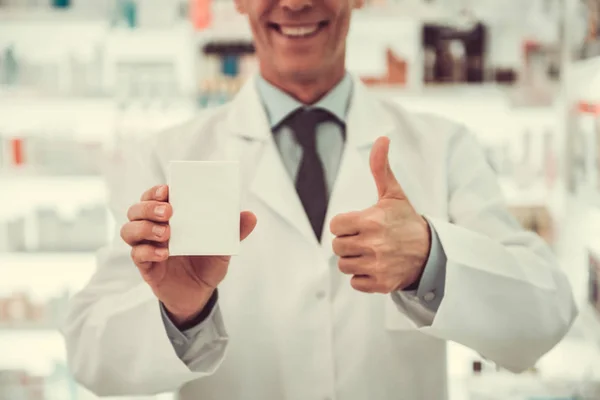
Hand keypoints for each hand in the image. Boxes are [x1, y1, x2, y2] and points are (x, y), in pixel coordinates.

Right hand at [120, 185, 256, 325]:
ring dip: (144, 228)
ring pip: (129, 230)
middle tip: (169, 212)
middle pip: (136, 210)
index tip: (168, 189)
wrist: (200, 295)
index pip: (154, 197)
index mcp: (171, 218)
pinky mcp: (145, 267)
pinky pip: (137, 255)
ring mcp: (147, 247)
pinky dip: (147, 252)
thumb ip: (235, 231)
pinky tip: (164, 254)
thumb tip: (251, 216)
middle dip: (148, 207)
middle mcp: (154, 229)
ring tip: (167, 233)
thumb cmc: (207, 264)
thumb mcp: (223, 247)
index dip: (156, 191)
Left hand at [330, 137, 430, 293]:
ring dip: (353, 260)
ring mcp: (378, 265)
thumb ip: (381, 167)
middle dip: (348, 242)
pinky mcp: (381, 283)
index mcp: (371, 220)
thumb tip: (382, 138)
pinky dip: (362, 277)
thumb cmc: (406, 221)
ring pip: (344, 265)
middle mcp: (373, 244)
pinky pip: (355, 282)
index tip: (359, 224)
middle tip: (365, 239)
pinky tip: (375, 266)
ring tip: (370, 253)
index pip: (336, 225)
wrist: (431, 252)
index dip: (345, 224)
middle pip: (337, 246)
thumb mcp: (394, 194)